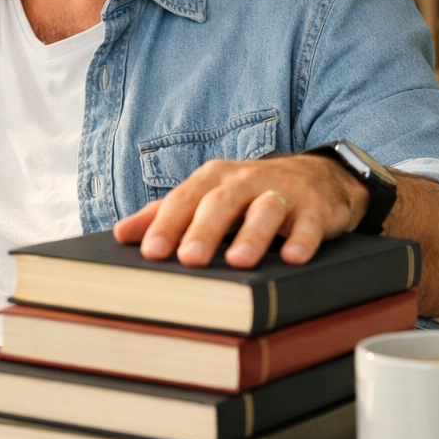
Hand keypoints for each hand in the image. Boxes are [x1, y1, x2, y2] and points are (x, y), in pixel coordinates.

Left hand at [113, 154, 370, 267]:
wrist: (317, 176)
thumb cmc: (249, 193)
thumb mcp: (207, 197)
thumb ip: (167, 214)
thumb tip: (122, 233)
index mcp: (213, 178)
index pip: (184, 200)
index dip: (167, 225)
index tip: (150, 251)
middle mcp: (244, 180)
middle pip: (220, 203)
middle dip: (203, 230)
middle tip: (189, 259)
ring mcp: (281, 192)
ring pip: (265, 210)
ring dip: (252, 235)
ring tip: (239, 262)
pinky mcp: (314, 207)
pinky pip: (308, 223)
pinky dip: (302, 239)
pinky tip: (294, 258)